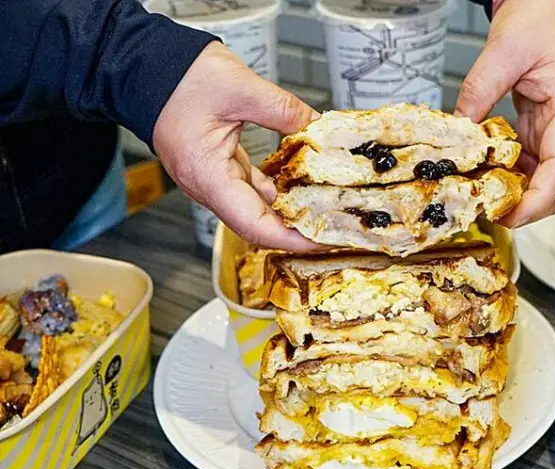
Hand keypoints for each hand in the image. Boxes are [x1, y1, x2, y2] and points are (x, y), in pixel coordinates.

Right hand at [153, 42, 322, 250]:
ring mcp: (212, 178)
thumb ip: (285, 111)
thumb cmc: (174, 77)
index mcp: (207, 176)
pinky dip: (277, 188)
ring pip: (257, 206)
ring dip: (289, 209)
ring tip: (325, 208)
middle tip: (334, 226)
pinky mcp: (217, 165)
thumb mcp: (240, 87)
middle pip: (258, 223)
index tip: (322, 240)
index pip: (255, 226)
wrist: (141, 63)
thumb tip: (318, 127)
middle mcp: (207, 185)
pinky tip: (302, 182)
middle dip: (297, 229)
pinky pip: (252, 187)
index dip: (292, 239)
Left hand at [455, 0, 554, 226]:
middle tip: (491, 214)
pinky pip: (530, 156)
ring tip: (485, 198)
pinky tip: (488, 173)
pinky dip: (512, 170)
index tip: (511, 216)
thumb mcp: (505, 48)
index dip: (537, 200)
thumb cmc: (547, 10)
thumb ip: (480, 90)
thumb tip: (458, 129)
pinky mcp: (543, 119)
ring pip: (545, 174)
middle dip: (529, 205)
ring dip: (520, 190)